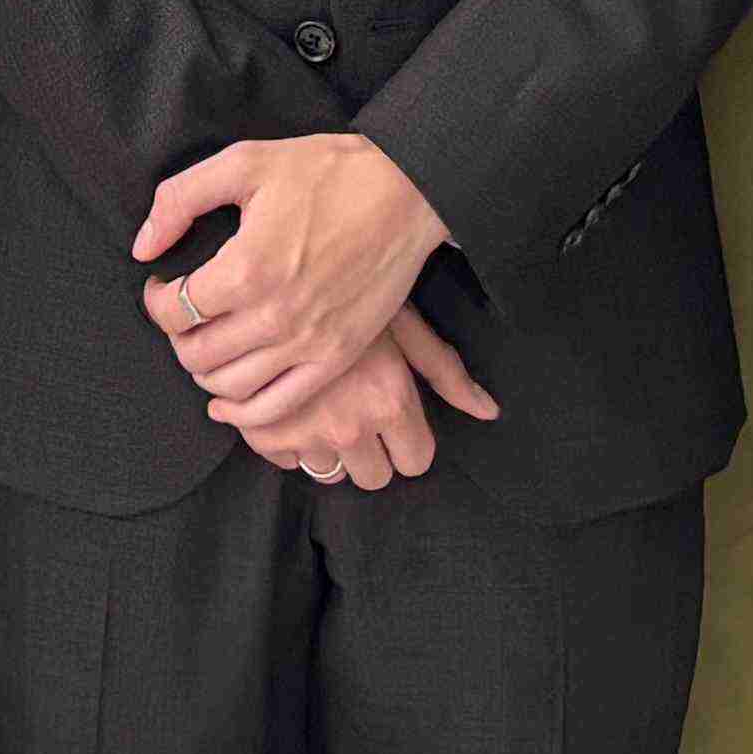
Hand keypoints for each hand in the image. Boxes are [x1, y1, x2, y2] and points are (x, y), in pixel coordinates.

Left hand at [138, 130, 448, 425]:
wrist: (406, 192)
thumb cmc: (327, 172)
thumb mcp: (245, 162)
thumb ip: (181, 199)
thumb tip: (144, 247)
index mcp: (246, 268)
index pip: (175, 310)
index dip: (157, 300)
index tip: (162, 285)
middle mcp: (274, 316)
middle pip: (196, 354)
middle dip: (177, 336)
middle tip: (183, 314)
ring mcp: (308, 343)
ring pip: (230, 386)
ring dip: (204, 372)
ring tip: (206, 344)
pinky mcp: (337, 357)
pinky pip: (277, 406)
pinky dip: (244, 412)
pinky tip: (227, 399)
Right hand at [237, 312, 499, 488]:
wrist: (277, 276)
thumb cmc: (353, 290)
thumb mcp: (405, 323)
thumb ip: (445, 372)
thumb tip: (489, 411)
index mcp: (390, 400)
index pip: (415, 461)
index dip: (409, 443)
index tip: (397, 423)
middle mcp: (349, 424)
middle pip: (374, 477)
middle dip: (371, 452)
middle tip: (359, 414)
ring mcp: (304, 431)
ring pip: (329, 473)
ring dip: (329, 449)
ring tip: (324, 407)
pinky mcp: (263, 431)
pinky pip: (287, 463)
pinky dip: (288, 441)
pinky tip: (292, 407)